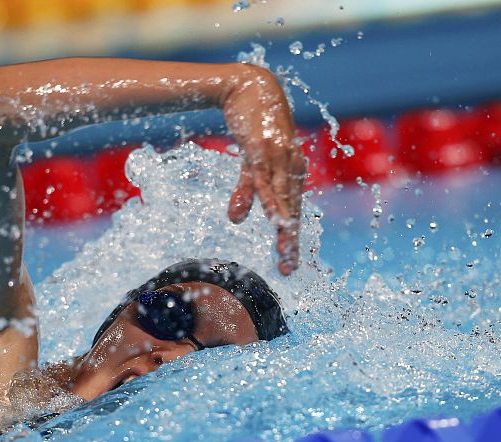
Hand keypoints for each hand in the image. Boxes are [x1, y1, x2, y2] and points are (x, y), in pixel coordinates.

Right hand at [223, 66, 305, 275]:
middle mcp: (291, 166)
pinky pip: (266, 178)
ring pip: (283, 197)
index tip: (287, 265)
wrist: (248, 86)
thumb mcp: (249, 161)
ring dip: (284, 225)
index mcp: (291, 171)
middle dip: (289, 240)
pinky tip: (272, 216)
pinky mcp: (264, 148)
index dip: (290, 238)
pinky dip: (270, 198)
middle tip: (288, 268)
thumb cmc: (254, 122)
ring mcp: (279, 157)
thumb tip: (236, 220)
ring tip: (282, 251)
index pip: (293, 211)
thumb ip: (246, 191)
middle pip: (292, 209)